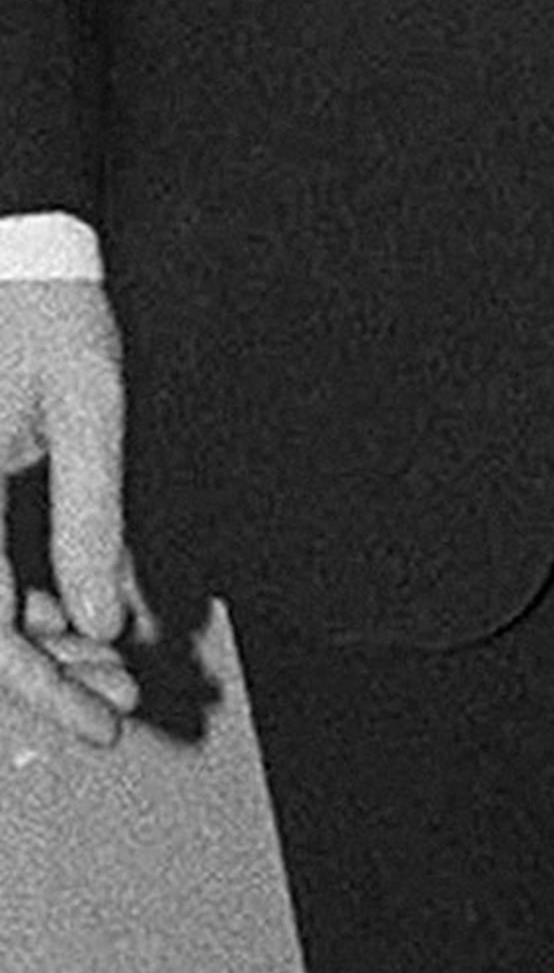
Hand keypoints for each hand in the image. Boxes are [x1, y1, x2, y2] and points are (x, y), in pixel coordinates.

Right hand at [0, 277, 138, 754]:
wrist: (12, 248)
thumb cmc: (46, 312)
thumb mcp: (88, 409)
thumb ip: (93, 517)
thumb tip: (106, 621)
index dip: (40, 686)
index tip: (99, 724)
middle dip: (49, 673)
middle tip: (123, 695)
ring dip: (40, 643)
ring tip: (115, 662)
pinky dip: (27, 603)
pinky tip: (85, 615)